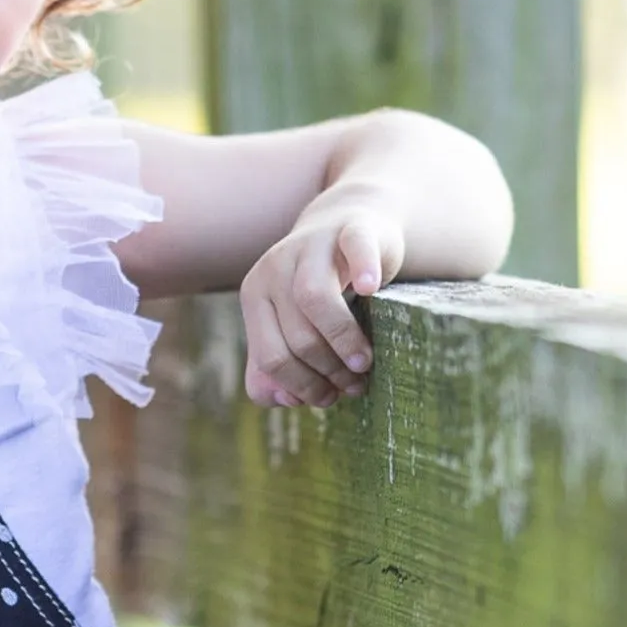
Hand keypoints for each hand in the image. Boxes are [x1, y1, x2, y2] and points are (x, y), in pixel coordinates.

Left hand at [240, 192, 403, 408]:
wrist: (351, 224)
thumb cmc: (324, 288)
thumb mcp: (293, 326)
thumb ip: (275, 367)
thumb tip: (284, 402)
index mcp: (255, 295)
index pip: (270, 358)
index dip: (301, 386)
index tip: (330, 398)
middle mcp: (274, 268)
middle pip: (295, 336)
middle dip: (328, 371)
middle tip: (355, 386)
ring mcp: (311, 245)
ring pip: (314, 299)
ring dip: (342, 340)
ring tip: (364, 364)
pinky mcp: (351, 228)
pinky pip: (354, 247)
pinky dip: (363, 269)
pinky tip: (371, 289)